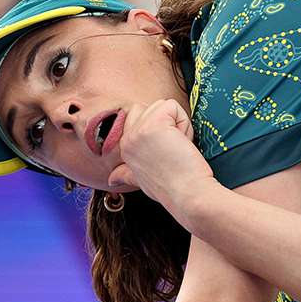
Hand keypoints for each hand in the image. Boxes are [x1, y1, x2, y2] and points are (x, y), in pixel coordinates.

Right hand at [106, 98, 215, 222]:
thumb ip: (126, 174)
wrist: (187, 195)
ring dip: (178, 123)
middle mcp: (127, 138)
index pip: (139, 117)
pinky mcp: (155, 124)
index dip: (160, 130)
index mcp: (124, 148)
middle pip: (149, 108)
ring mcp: (138, 130)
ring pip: (162, 106)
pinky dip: (184, 122)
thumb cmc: (171, 188)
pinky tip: (182, 143)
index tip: (166, 153)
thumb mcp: (140, 180)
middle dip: (168, 123)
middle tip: (174, 149)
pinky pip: (173, 107)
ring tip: (178, 147)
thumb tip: (112, 180)